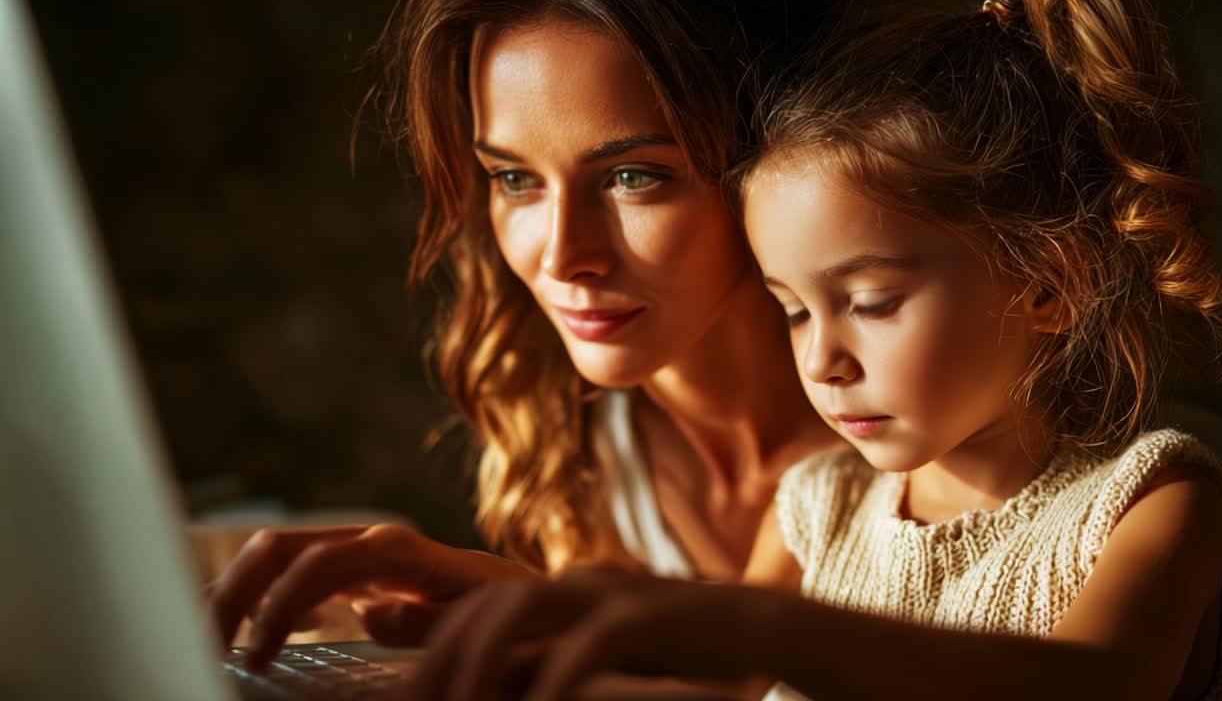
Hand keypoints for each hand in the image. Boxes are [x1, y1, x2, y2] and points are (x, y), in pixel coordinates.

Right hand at [205, 523, 534, 666]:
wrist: (531, 599)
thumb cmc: (511, 617)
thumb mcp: (481, 624)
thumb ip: (428, 623)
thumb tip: (371, 615)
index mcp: (403, 553)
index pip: (321, 562)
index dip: (280, 603)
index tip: (255, 655)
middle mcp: (375, 542)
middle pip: (283, 546)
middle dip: (236, 589)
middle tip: (207, 644)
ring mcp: (361, 551)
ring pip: (278, 552)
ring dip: (235, 588)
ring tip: (206, 634)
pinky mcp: (355, 570)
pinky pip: (292, 569)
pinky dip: (258, 592)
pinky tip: (247, 628)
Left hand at [404, 566, 776, 700]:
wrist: (762, 631)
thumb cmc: (673, 651)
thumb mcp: (589, 663)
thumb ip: (532, 668)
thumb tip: (470, 685)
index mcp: (560, 593)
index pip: (475, 609)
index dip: (430, 646)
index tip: (408, 698)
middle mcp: (577, 583)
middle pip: (486, 603)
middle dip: (441, 653)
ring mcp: (613, 593)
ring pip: (522, 605)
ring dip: (482, 657)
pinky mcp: (653, 614)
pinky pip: (591, 641)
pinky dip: (557, 677)